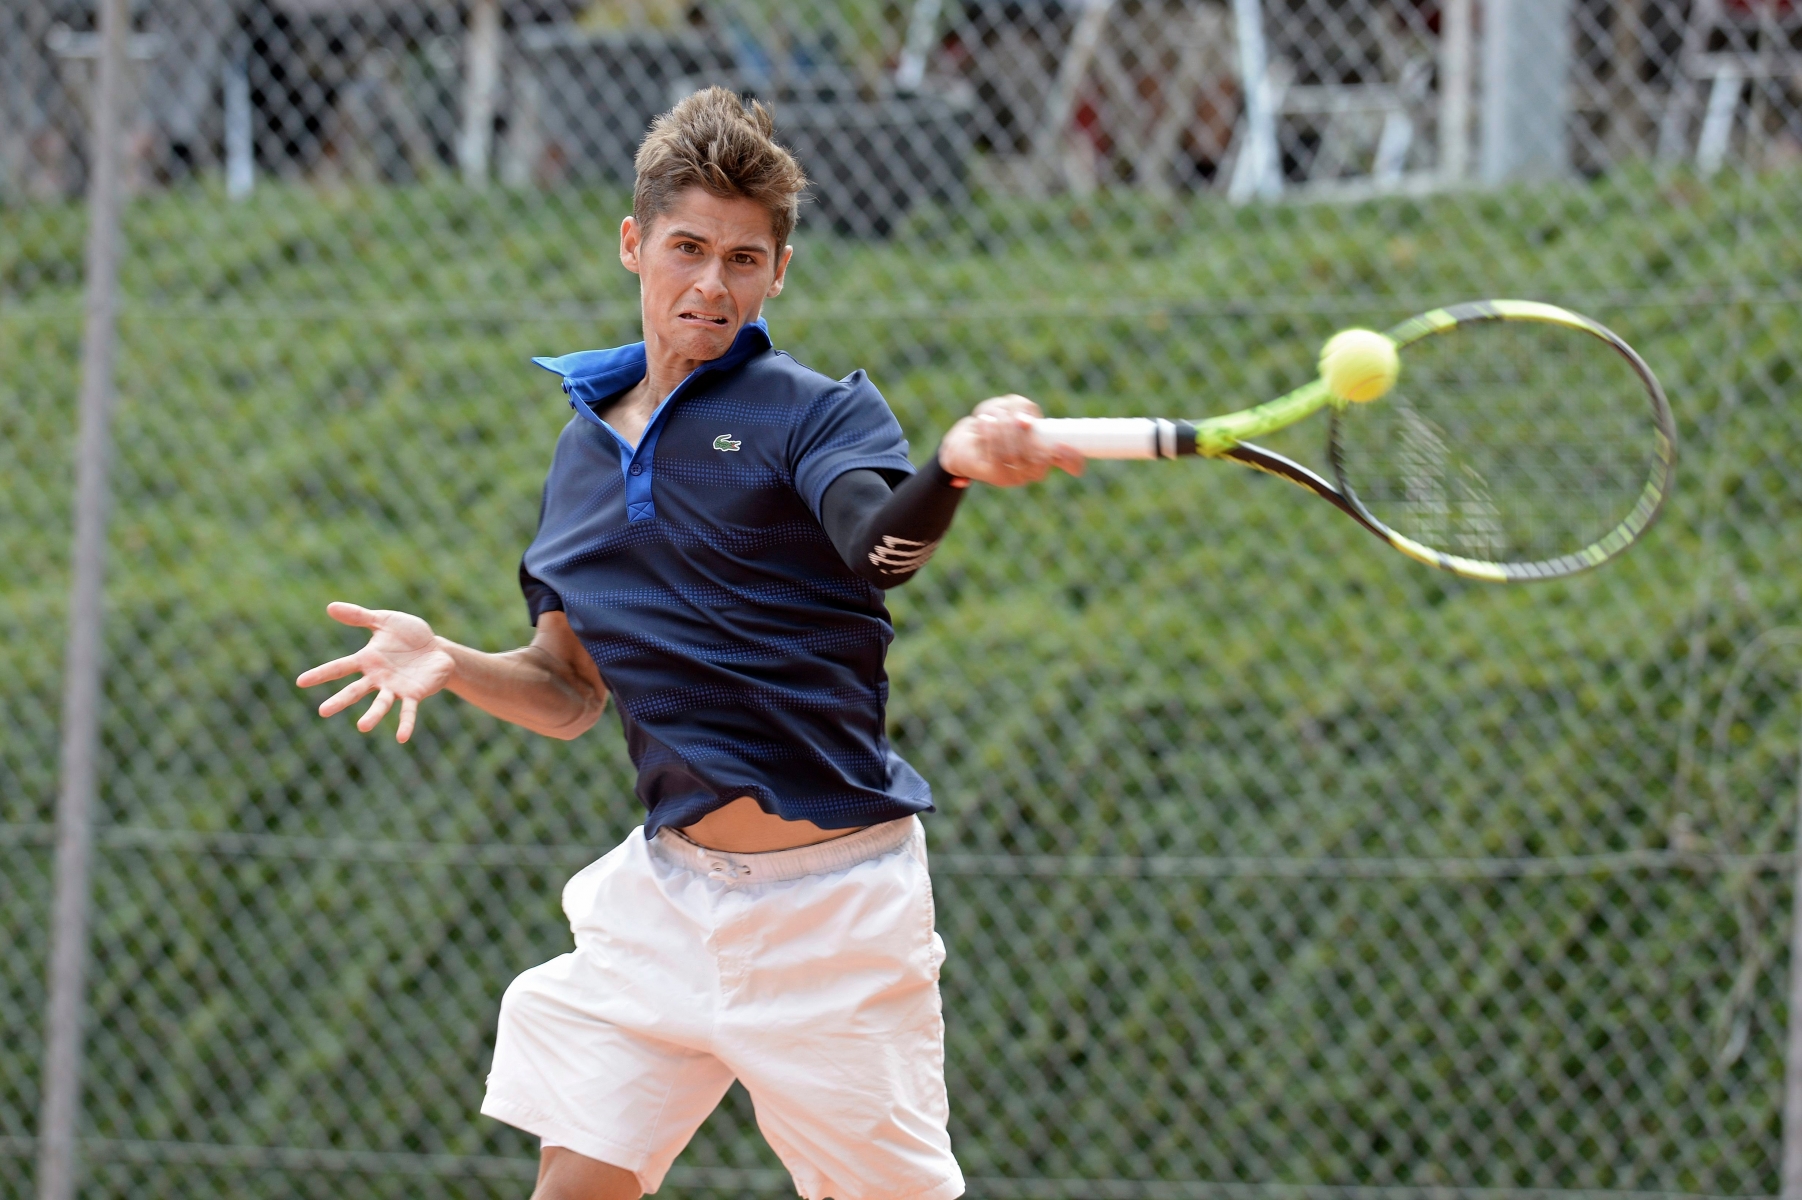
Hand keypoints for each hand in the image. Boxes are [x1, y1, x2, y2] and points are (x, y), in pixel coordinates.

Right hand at [295, 602, 454, 742]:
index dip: (320, 674)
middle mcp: (377, 678)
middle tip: (322, 711)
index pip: (339, 667)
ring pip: (380, 704)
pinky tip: (401, 738)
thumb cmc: (409, 636)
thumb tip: (330, 606)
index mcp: (367, 660)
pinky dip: (405, 724)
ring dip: (372, 716)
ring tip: (362, 727)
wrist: (438, 649)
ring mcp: (395, 688)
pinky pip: (408, 711)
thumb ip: (359, 616)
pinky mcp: (414, 695)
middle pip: (355, 691)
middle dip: (339, 700)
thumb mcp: (384, 621)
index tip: (300, 681)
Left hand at [937, 394, 1084, 486]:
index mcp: (1047, 454)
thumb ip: (1025, 410)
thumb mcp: (1014, 408)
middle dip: (1024, 432)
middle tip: (1015, 417)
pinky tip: (984, 420)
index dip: (1072, 458)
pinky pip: (996, 456)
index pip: (1072, 463)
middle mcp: (1034, 471)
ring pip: (1016, 455)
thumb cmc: (997, 422)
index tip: (1062, 446)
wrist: (967, 441)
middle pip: (1039, 457)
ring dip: (1005, 430)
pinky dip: (990, 434)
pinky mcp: (994, 477)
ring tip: (996, 415)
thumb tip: (1026, 422)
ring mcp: (1015, 477)